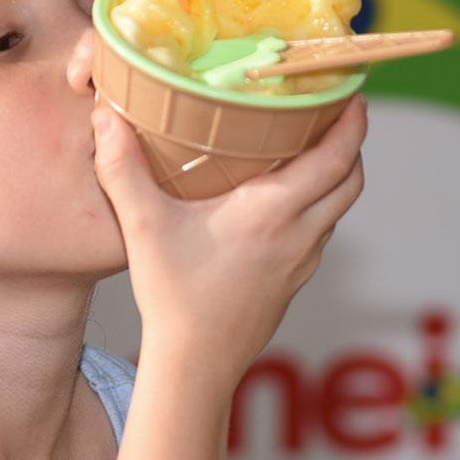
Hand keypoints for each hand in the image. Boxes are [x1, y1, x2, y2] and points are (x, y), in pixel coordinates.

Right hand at [92, 96, 365, 393]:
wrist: (195, 366)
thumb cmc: (173, 298)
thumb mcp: (144, 227)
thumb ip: (124, 169)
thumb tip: (105, 116)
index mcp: (273, 211)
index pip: (338, 157)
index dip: (353, 122)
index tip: (352, 93)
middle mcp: (298, 235)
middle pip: (350, 180)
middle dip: (351, 144)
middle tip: (333, 115)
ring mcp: (301, 264)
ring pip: (336, 210)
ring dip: (333, 178)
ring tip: (307, 153)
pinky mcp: (292, 285)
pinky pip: (317, 237)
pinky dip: (314, 210)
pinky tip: (280, 208)